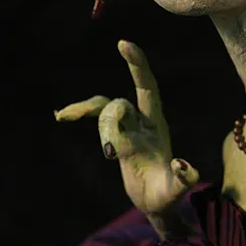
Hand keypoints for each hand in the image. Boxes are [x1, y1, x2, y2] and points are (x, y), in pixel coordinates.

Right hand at [55, 40, 198, 217]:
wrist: (155, 201)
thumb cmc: (166, 196)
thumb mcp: (174, 191)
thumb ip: (181, 179)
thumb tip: (183, 165)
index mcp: (156, 125)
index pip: (148, 88)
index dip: (138, 65)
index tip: (124, 43)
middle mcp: (143, 119)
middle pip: (123, 99)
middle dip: (121, 90)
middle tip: (119, 78)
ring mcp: (128, 124)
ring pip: (105, 107)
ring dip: (87, 113)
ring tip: (65, 117)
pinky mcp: (116, 132)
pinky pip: (97, 116)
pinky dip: (81, 112)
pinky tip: (63, 115)